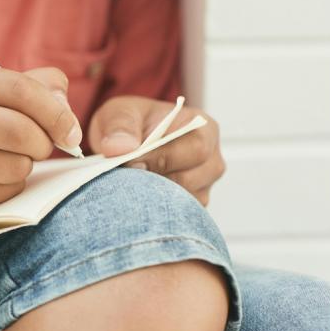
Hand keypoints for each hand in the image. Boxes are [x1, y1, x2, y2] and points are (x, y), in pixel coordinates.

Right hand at [0, 64, 82, 218]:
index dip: (56, 112)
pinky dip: (5, 188)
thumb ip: (30, 87)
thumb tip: (65, 108)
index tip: (71, 130)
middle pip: (20, 132)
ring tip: (1, 161)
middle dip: (43, 144)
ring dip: (22, 168)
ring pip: (15, 167)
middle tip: (41, 148)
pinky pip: (2, 193)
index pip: (20, 90)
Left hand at [88, 96, 224, 205]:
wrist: (125, 143)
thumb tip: (119, 148)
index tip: (132, 163)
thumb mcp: (120, 113)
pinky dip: (154, 211)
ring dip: (152, 197)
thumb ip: (120, 127)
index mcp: (202, 127)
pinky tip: (136, 198)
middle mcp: (210, 158)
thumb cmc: (130, 123)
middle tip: (125, 178)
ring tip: (129, 185)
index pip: (195, 149)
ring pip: (184, 203)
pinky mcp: (191, 206)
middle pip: (191, 180)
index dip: (163, 159)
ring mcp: (203, 185)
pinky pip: (177, 217)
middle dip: (154, 181)